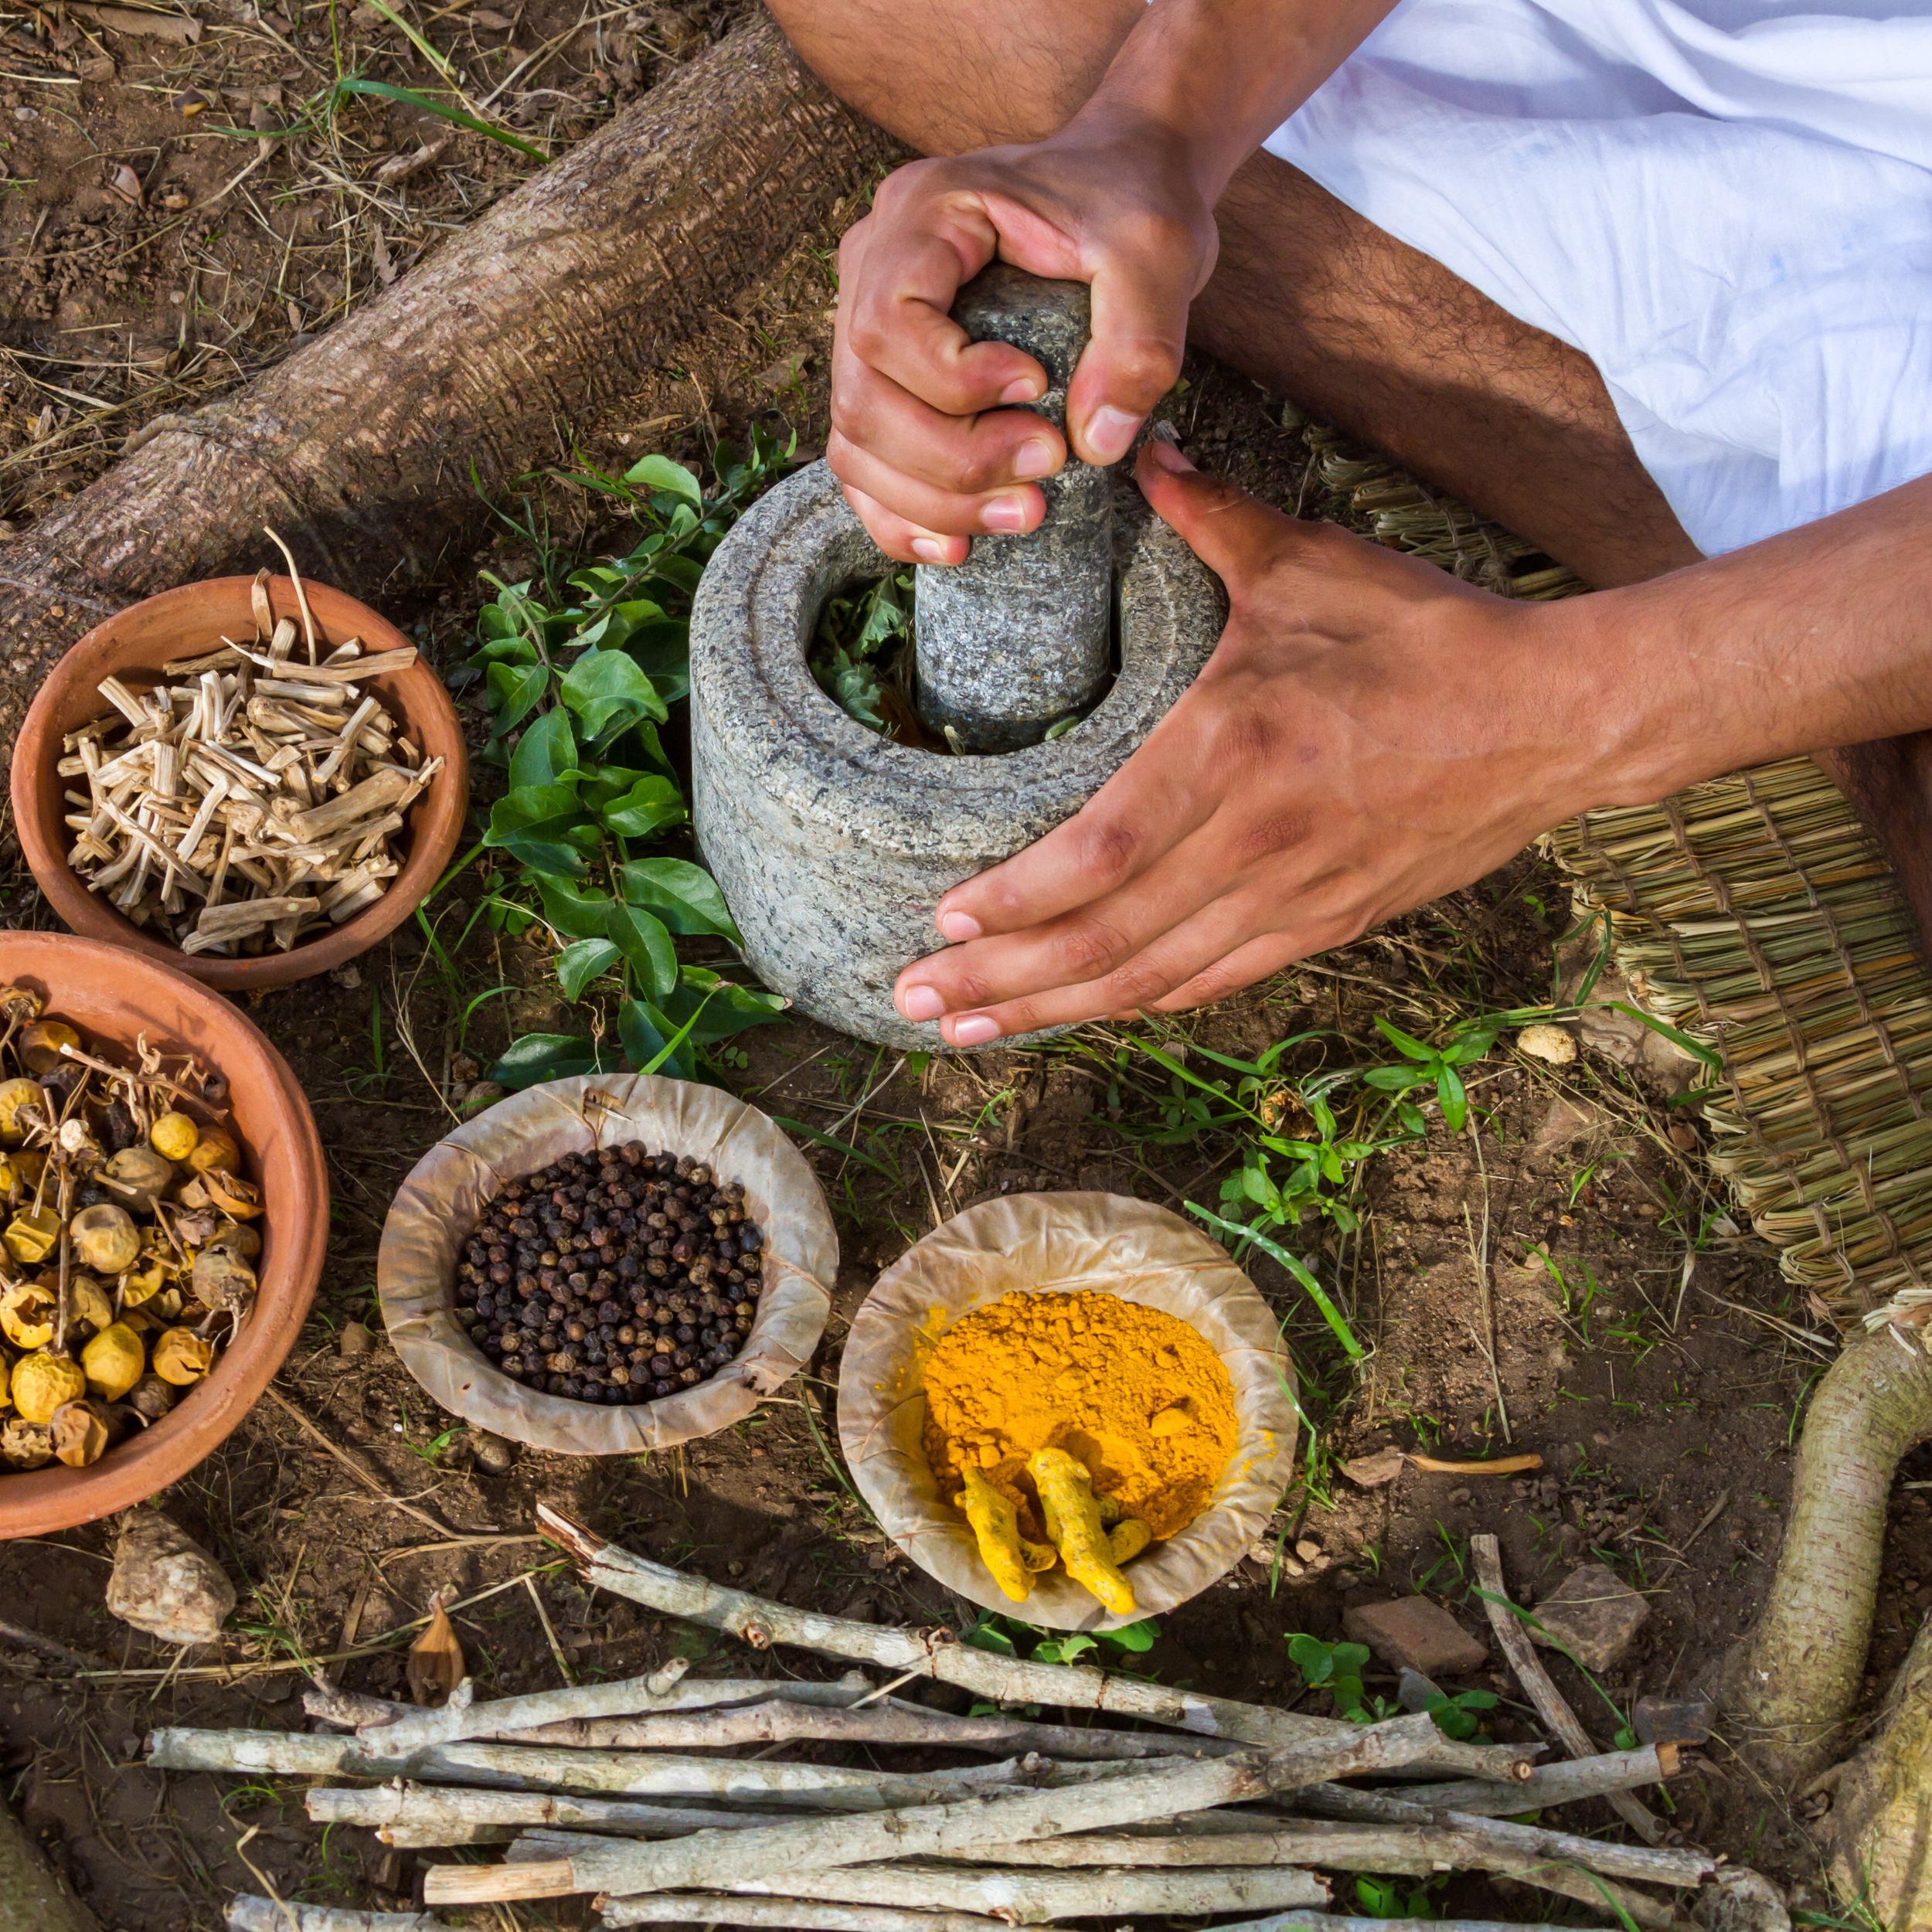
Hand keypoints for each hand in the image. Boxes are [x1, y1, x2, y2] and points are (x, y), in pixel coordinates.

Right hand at [829, 118, 1216, 564]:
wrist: (1121, 181)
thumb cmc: (1131, 202)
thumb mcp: (1158, 252)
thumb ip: (1139, 341)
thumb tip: (1095, 445)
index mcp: (922, 212)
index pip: (885, 324)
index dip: (952, 383)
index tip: (1039, 389)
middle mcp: (873, 263)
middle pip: (862, 399)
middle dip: (952, 461)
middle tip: (1047, 470)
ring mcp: (866, 323)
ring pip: (855, 443)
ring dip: (932, 502)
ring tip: (1025, 513)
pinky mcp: (888, 377)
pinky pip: (863, 462)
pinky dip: (902, 514)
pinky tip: (959, 544)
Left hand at [892, 441, 1611, 1043]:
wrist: (1559, 719)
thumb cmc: (1432, 637)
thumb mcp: (1312, 566)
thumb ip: (1211, 519)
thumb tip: (1138, 452)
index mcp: (1238, 749)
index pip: (1101, 853)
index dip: (1016, 902)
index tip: (942, 920)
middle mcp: (1257, 843)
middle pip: (1106, 938)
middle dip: (1000, 980)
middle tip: (911, 1001)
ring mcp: (1295, 898)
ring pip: (1151, 980)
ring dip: (1052, 1011)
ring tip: (966, 1028)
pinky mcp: (1328, 926)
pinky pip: (1213, 983)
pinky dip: (1139, 1003)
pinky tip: (1084, 1015)